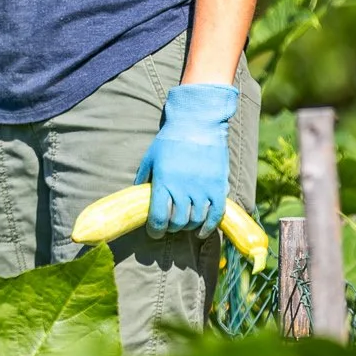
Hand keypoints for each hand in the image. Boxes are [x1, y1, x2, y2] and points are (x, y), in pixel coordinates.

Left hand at [135, 82, 236, 233]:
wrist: (197, 123)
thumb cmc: (170, 140)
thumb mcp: (150, 158)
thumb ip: (144, 179)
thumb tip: (138, 198)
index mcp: (164, 182)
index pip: (158, 218)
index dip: (155, 230)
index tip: (154, 232)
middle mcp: (183, 188)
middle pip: (177, 222)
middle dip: (171, 228)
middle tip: (169, 225)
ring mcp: (203, 188)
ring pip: (195, 220)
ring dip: (188, 226)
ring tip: (183, 223)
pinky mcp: (218, 186)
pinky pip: (215, 214)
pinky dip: (208, 226)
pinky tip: (201, 231)